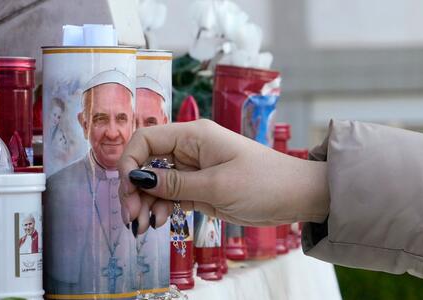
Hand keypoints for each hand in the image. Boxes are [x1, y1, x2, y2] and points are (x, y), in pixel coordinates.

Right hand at [118, 119, 328, 234]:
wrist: (296, 197)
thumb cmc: (264, 183)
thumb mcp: (217, 185)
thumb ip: (175, 184)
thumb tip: (138, 179)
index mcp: (194, 135)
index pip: (146, 139)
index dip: (129, 161)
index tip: (127, 190)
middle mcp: (190, 149)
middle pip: (147, 163)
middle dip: (134, 189)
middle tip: (131, 217)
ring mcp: (194, 169)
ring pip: (156, 183)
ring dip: (145, 203)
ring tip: (143, 227)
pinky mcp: (200, 188)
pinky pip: (171, 196)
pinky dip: (161, 208)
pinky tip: (158, 223)